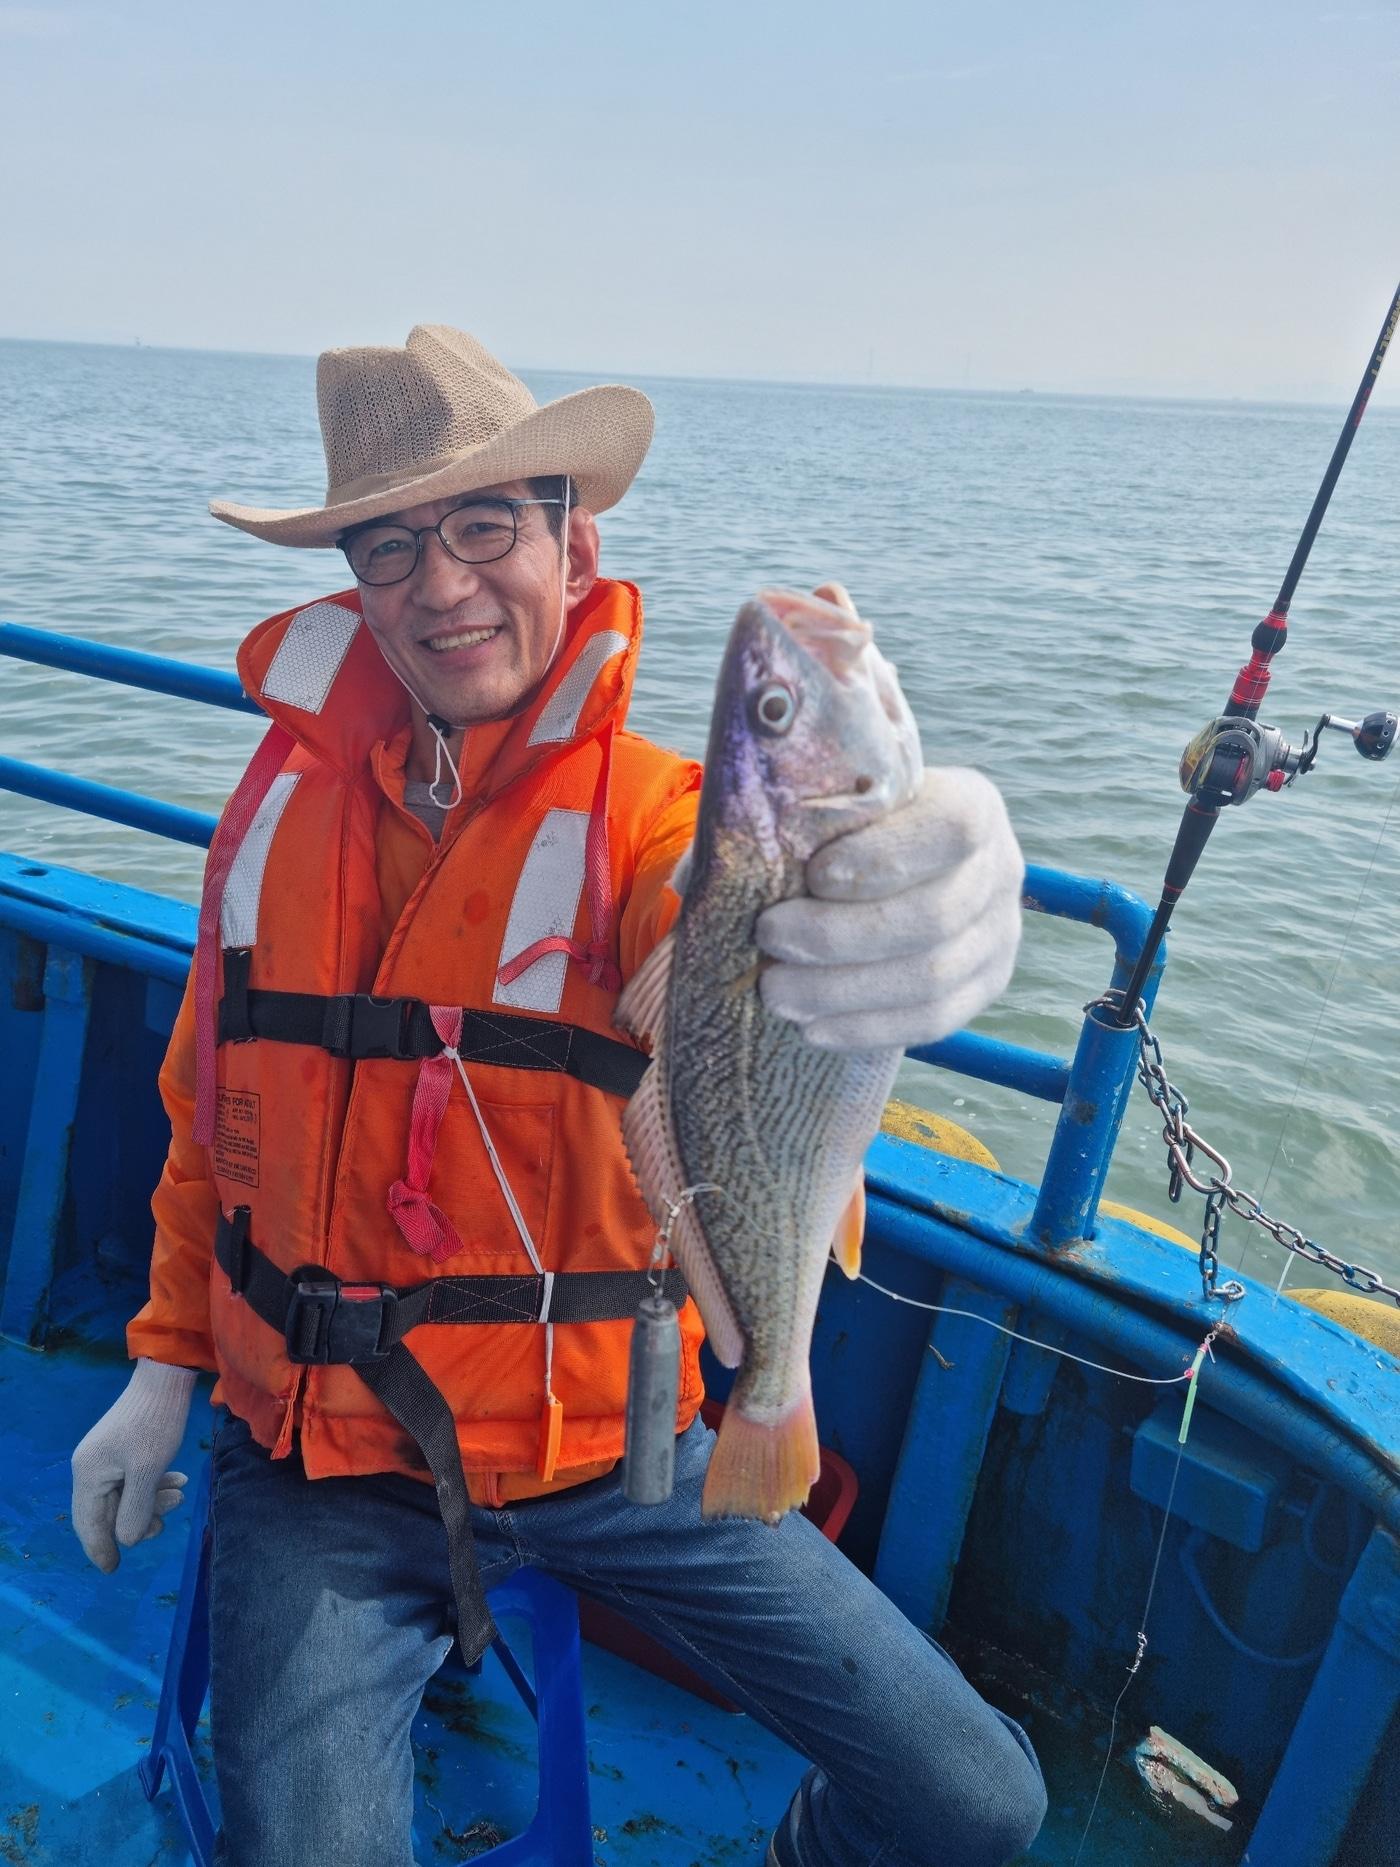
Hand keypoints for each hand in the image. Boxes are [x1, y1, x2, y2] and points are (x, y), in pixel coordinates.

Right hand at [71, 1358, 196, 1572]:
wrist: (166, 1377)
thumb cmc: (155, 1423)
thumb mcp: (148, 1470)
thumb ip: (135, 1509)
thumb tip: (126, 1540)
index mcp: (89, 1474)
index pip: (89, 1523)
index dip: (101, 1548)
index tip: (114, 1569)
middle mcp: (91, 1467)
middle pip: (109, 1510)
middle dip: (139, 1520)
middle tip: (166, 1524)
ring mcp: (108, 1457)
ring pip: (126, 1495)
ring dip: (153, 1501)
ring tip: (180, 1495)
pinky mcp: (125, 1448)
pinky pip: (136, 1478)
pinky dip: (155, 1484)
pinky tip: (178, 1479)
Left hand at [756, 767, 1023, 1049]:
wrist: (889, 873)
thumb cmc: (845, 830)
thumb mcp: (830, 807)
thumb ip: (793, 823)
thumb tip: (722, 869)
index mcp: (971, 805)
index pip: (952, 829)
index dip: (887, 858)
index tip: (815, 876)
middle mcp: (999, 869)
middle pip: (933, 916)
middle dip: (840, 936)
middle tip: (769, 937)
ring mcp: (1000, 935)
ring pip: (930, 978)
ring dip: (842, 990)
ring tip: (776, 992)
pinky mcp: (984, 988)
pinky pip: (932, 1022)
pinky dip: (866, 1028)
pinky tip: (812, 1028)